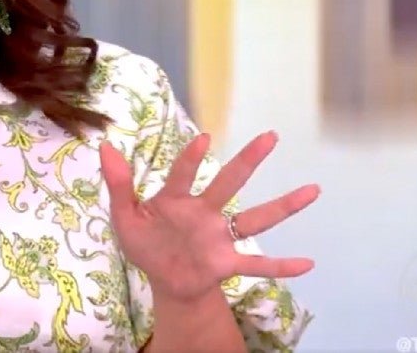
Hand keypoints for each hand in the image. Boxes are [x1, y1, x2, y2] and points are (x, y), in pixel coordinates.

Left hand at [99, 130, 318, 302]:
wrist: (164, 280)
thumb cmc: (146, 242)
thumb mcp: (124, 217)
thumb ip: (118, 185)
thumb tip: (105, 146)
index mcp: (175, 199)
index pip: (183, 174)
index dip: (191, 159)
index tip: (204, 138)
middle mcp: (204, 213)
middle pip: (229, 183)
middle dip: (248, 160)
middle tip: (271, 136)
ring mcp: (218, 237)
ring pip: (254, 219)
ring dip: (282, 207)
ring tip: (312, 190)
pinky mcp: (225, 263)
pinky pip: (257, 265)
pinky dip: (281, 266)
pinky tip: (307, 264)